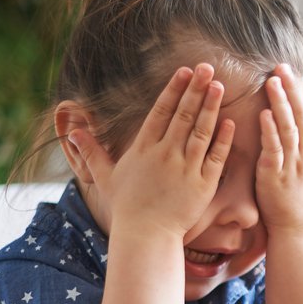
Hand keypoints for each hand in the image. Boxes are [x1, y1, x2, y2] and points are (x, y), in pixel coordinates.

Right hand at [68, 63, 234, 237]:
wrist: (146, 235)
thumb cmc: (127, 207)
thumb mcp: (106, 177)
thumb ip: (92, 152)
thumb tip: (72, 131)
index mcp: (144, 148)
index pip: (161, 111)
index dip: (174, 89)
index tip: (184, 71)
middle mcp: (165, 154)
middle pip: (183, 115)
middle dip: (196, 89)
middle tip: (208, 68)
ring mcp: (186, 168)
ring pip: (201, 131)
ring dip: (211, 107)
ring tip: (220, 86)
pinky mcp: (203, 184)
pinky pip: (216, 157)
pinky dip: (223, 139)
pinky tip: (230, 122)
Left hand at [255, 64, 302, 234]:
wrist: (298, 227)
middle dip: (295, 90)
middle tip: (284, 67)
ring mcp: (292, 164)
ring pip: (289, 128)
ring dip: (281, 104)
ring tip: (272, 81)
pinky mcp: (275, 174)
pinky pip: (274, 149)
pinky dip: (269, 131)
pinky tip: (263, 114)